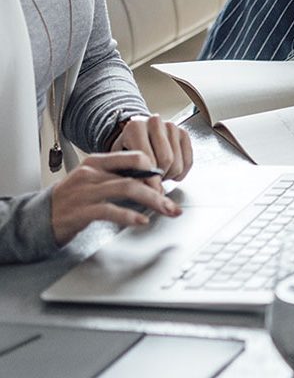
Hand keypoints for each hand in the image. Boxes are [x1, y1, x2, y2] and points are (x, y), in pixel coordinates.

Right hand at [49, 151, 181, 244]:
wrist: (37, 218)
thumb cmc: (70, 200)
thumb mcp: (93, 182)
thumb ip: (117, 178)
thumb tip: (151, 184)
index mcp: (97, 162)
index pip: (134, 156)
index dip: (154, 169)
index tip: (165, 183)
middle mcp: (91, 173)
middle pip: (135, 174)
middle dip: (159, 188)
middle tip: (172, 202)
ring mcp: (85, 191)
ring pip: (127, 189)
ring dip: (152, 200)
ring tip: (166, 210)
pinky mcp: (80, 211)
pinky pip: (110, 210)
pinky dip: (129, 216)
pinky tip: (141, 221)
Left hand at [110, 114, 193, 180]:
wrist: (134, 137)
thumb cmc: (126, 150)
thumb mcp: (120, 160)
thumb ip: (130, 172)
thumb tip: (148, 188)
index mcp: (135, 127)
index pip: (148, 158)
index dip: (149, 179)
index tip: (148, 190)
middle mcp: (155, 122)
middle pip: (166, 160)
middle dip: (161, 177)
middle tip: (152, 183)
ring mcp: (171, 126)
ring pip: (178, 163)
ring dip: (170, 175)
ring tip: (159, 175)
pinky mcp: (183, 133)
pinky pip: (188, 161)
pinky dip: (181, 172)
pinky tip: (171, 172)